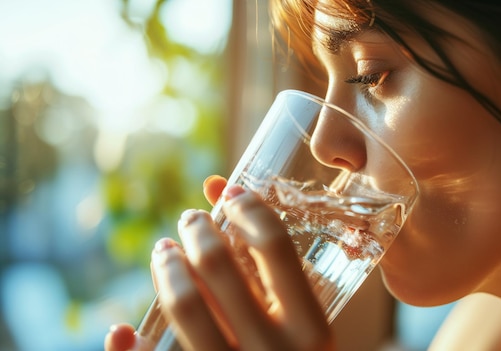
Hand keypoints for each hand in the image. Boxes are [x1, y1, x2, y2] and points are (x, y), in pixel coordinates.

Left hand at [105, 175, 332, 350]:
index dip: (247, 209)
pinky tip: (121, 332)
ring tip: (163, 253)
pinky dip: (129, 350)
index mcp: (311, 330)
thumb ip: (274, 270)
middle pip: (219, 266)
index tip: (231, 195)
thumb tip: (216, 187)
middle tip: (188, 220)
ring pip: (184, 307)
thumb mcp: (304, 328)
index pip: (275, 246)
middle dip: (196, 230)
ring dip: (165, 269)